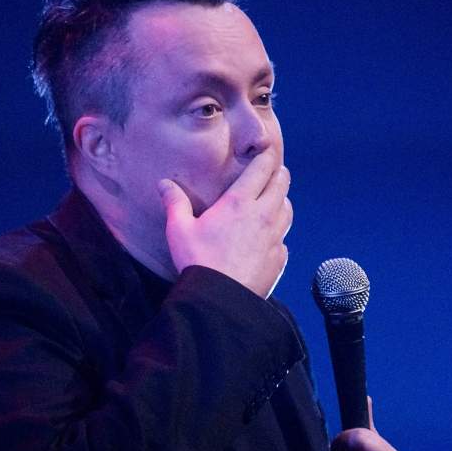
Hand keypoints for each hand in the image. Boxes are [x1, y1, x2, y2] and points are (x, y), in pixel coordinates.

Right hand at [158, 149, 292, 297]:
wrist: (220, 299)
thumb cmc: (198, 262)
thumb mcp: (179, 230)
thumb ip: (175, 203)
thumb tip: (164, 184)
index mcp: (239, 202)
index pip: (262, 169)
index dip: (267, 156)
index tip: (266, 151)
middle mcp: (263, 215)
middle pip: (282, 184)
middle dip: (279, 174)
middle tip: (271, 172)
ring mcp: (275, 237)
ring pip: (288, 209)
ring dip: (282, 201)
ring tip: (273, 200)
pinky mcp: (279, 259)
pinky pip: (284, 239)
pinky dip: (279, 233)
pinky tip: (269, 237)